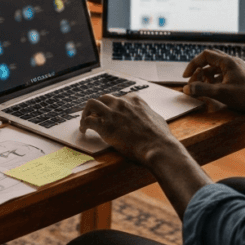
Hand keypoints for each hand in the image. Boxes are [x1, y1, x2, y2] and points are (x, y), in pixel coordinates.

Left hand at [80, 93, 212, 218]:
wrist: (158, 147)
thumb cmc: (160, 137)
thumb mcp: (156, 118)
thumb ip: (148, 114)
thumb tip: (149, 117)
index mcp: (135, 100)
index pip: (119, 97)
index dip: (113, 106)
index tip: (111, 112)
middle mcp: (122, 103)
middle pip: (104, 98)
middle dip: (98, 107)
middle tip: (95, 115)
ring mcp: (113, 113)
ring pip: (91, 104)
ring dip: (86, 112)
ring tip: (84, 120)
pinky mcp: (105, 126)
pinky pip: (88, 121)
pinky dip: (83, 125)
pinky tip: (84, 131)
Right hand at [182, 49, 244, 119]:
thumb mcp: (220, 93)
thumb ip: (202, 90)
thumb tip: (187, 88)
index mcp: (228, 62)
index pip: (205, 55)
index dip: (193, 64)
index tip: (186, 76)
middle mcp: (232, 62)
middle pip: (210, 59)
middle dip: (199, 69)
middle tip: (192, 80)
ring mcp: (236, 69)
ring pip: (216, 67)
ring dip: (206, 75)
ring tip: (202, 86)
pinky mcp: (239, 76)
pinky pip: (223, 73)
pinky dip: (214, 79)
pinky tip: (213, 89)